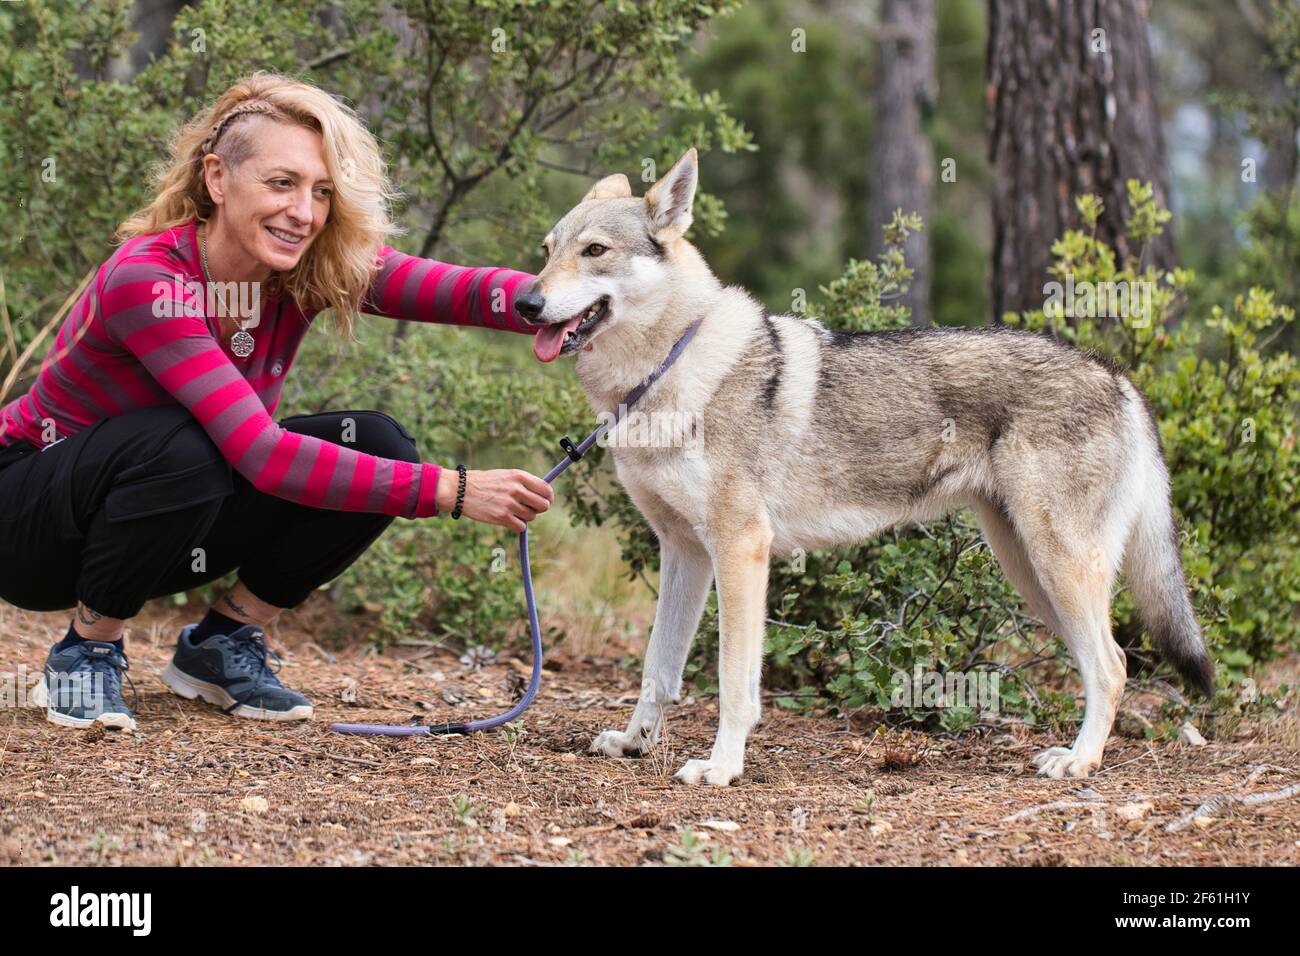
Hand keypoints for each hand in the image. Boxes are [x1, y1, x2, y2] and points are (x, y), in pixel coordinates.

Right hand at [437, 467, 554, 531]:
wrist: (461, 490)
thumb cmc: (485, 482)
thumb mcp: (506, 475)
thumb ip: (524, 483)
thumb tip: (543, 495)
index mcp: (519, 476)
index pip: (546, 490)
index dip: (548, 498)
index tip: (546, 501)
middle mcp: (517, 489)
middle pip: (543, 506)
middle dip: (538, 509)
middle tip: (528, 508)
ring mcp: (510, 503)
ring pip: (531, 517)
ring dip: (524, 517)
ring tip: (511, 511)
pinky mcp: (502, 517)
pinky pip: (521, 526)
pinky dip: (516, 525)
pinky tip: (507, 519)